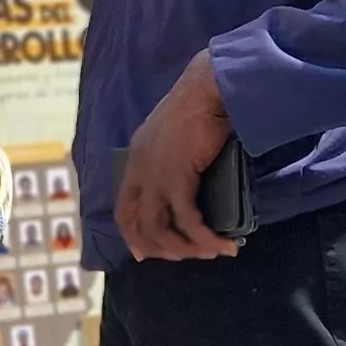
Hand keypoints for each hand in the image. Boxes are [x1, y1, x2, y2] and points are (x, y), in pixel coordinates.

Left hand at [115, 54, 239, 261]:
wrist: (209, 88)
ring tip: (211, 253)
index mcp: (136, 158)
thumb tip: (192, 177)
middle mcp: (139, 170)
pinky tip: (222, 244)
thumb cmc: (200, 104)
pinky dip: (204, 237)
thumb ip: (175, 156)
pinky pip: (186, 220)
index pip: (124, 206)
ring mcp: (155, 175)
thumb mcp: (177, 134)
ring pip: (160, 228)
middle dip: (158, 248)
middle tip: (185, 257)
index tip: (146, 253)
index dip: (133, 233)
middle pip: (136, 223)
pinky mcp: (176, 178)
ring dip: (186, 248)